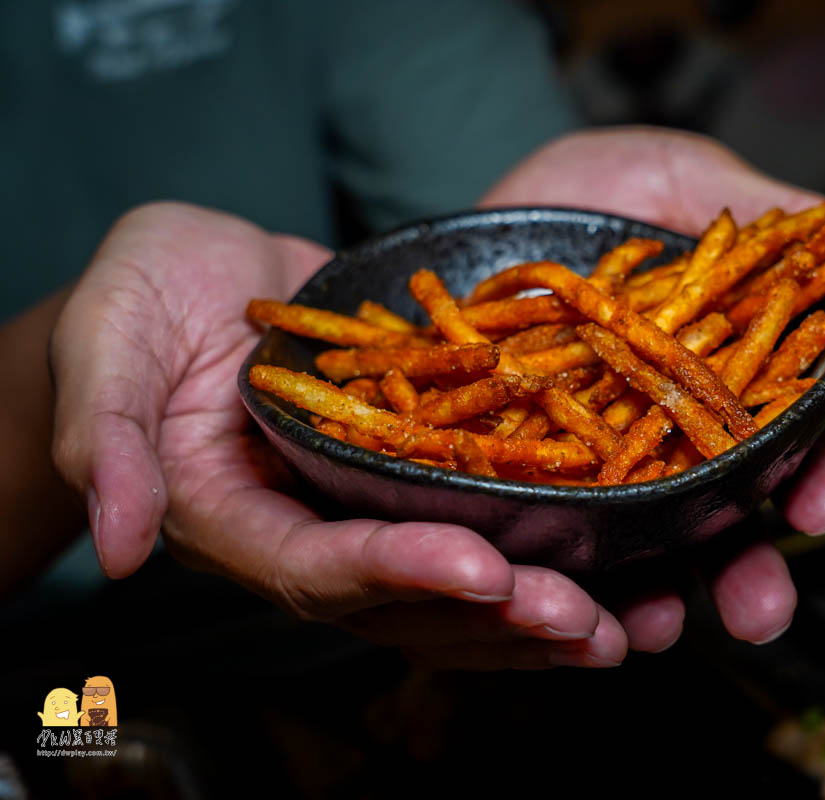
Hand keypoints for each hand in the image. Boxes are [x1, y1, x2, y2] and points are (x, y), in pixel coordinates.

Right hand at [50, 203, 625, 668]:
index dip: (400, 573)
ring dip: (534, 618)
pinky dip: (545, 557)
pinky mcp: (414, 479)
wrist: (201, 278)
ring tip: (617, 630)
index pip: (320, 567)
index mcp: (234, 518)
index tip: (482, 567)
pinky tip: (616, 572)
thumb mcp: (106, 343)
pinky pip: (483, 531)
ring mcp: (368, 513)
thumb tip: (120, 543)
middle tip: (580, 620)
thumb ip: (110, 439)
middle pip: (405, 604)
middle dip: (493, 618)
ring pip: (455, 593)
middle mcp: (310, 533)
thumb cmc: (139, 300)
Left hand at [482, 126, 824, 648]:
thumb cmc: (584, 191)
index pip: (778, 448)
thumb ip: (774, 218)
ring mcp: (588, 463)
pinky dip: (562, 579)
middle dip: (745, 572)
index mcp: (714, 381)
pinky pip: (545, 543)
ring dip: (657, 598)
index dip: (809, 479)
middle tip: (760, 613)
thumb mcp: (677, 182)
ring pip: (636, 550)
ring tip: (656, 627)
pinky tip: (568, 607)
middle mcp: (659, 434)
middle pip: (717, 519)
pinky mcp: (518, 478)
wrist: (463, 205)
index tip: (820, 506)